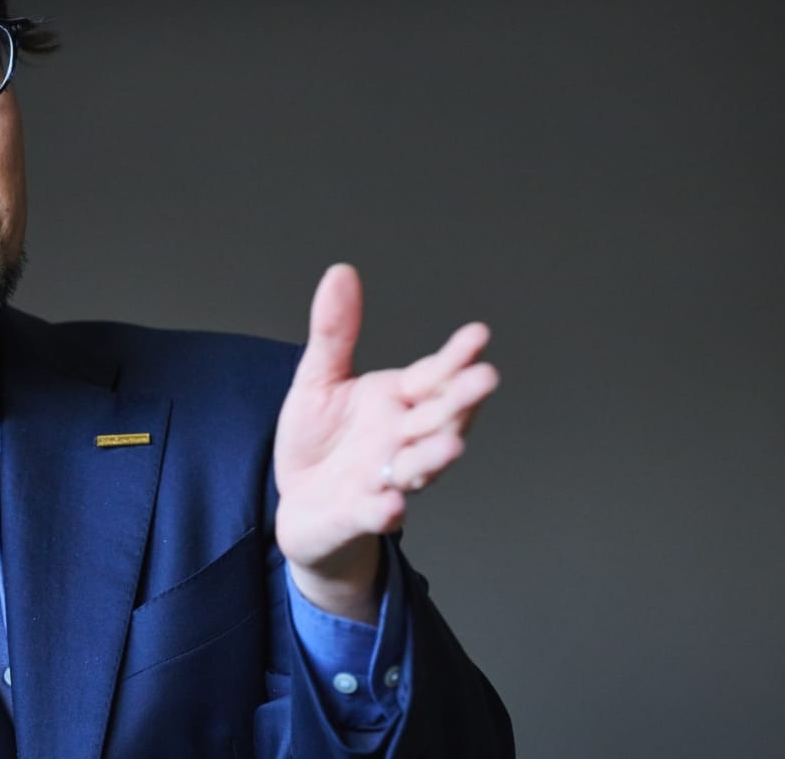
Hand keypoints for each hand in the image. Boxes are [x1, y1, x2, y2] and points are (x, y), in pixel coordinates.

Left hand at [273, 263, 498, 620]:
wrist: (299, 503)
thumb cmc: (319, 441)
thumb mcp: (319, 378)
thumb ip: (335, 332)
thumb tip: (341, 272)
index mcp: (397, 402)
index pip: (432, 377)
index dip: (454, 358)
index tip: (478, 334)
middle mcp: (402, 440)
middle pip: (439, 418)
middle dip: (461, 401)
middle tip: (485, 378)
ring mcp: (385, 479)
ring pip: (419, 467)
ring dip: (436, 457)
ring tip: (451, 445)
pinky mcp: (359, 514)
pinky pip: (376, 513)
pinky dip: (385, 510)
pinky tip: (392, 505)